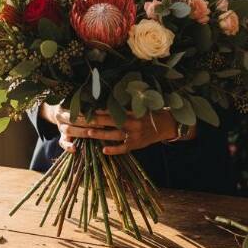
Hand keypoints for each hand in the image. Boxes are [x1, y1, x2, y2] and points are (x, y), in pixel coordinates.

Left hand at [41, 105, 190, 154]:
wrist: (167, 125)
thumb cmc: (150, 113)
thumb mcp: (140, 106)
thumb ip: (126, 104)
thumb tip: (110, 97)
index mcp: (132, 111)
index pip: (112, 109)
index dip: (99, 108)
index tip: (87, 106)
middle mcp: (132, 123)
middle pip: (109, 121)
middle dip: (94, 120)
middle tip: (80, 119)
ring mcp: (133, 135)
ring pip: (113, 135)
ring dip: (100, 135)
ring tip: (88, 133)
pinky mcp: (136, 145)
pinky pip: (123, 149)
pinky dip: (113, 150)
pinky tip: (103, 151)